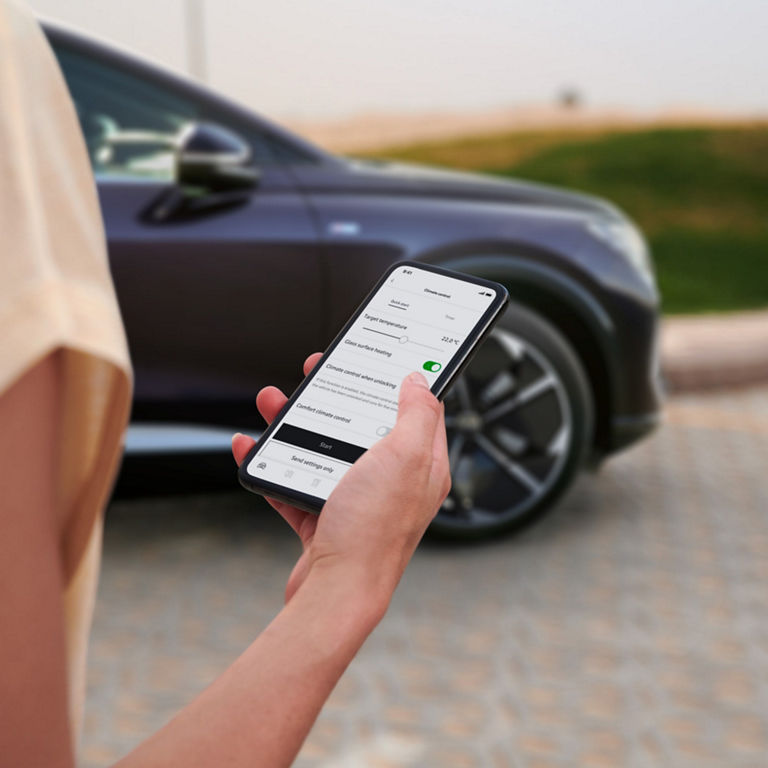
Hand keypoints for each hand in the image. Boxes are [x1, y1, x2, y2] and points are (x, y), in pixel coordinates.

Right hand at [232, 354, 449, 610]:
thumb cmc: (373, 530)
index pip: (418, 410)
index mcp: (420, 464)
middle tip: (314, 372)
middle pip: (363, 425)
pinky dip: (274, 463)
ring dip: (296, 423)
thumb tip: (421, 380)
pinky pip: (297, 481)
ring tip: (271, 402)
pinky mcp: (325, 519)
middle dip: (335, 396)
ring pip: (325, 449)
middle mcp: (392, 481)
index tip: (376, 359)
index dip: (399, 380)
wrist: (336, 594)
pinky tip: (252, 447)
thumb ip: (416, 414)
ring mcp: (357, 500)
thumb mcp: (404, 457)